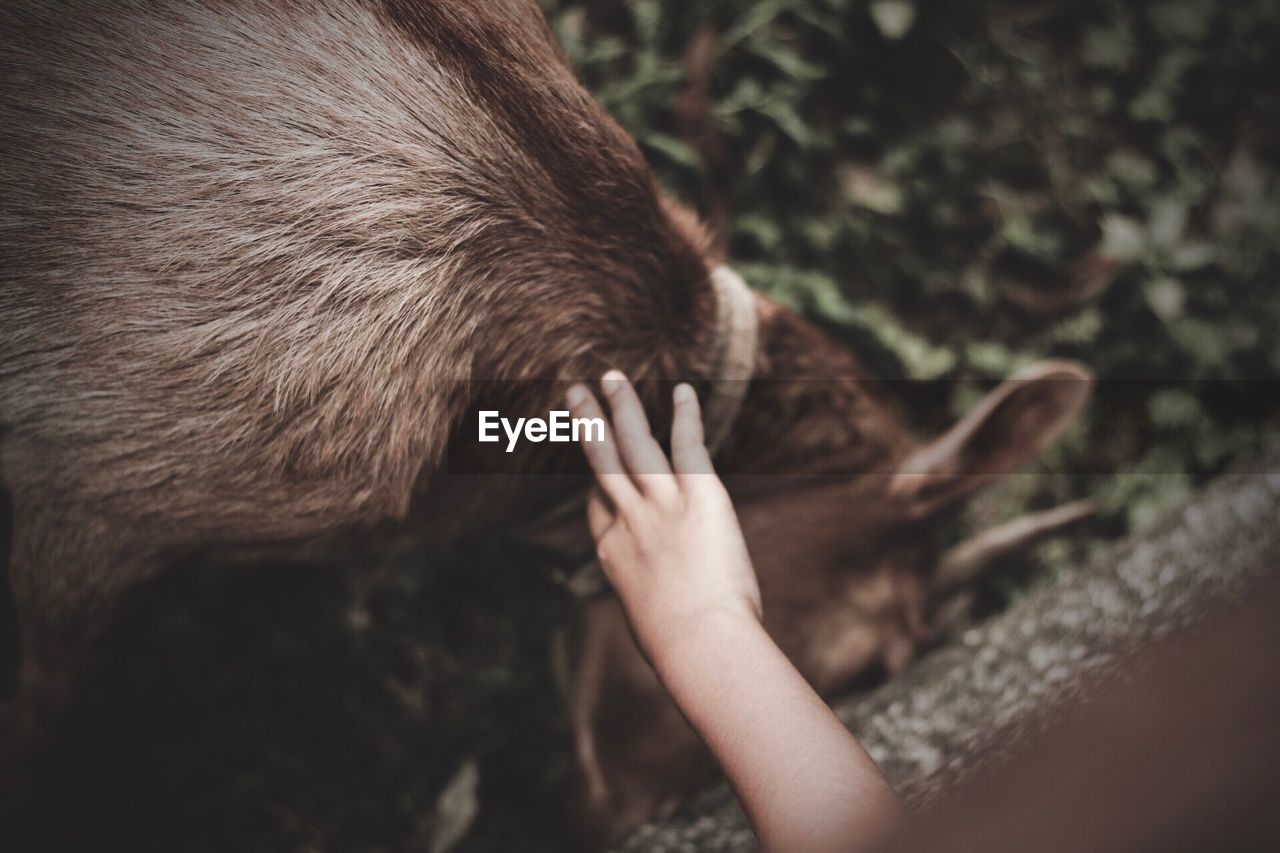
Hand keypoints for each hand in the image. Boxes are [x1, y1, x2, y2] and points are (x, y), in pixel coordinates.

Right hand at [565, 371, 761, 665]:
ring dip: (619, 406)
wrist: (699, 643)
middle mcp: (628, 520)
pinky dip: (685, 416)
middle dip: (588, 422)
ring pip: (632, 442)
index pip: (599, 507)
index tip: (601, 473)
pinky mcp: (698, 495)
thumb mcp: (649, 623)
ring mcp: (660, 504)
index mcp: (611, 553)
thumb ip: (651, 600)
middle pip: (601, 460)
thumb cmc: (681, 649)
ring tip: (609, 377)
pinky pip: (687, 446)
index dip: (600, 488)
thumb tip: (663, 609)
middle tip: (575, 392)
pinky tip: (683, 391)